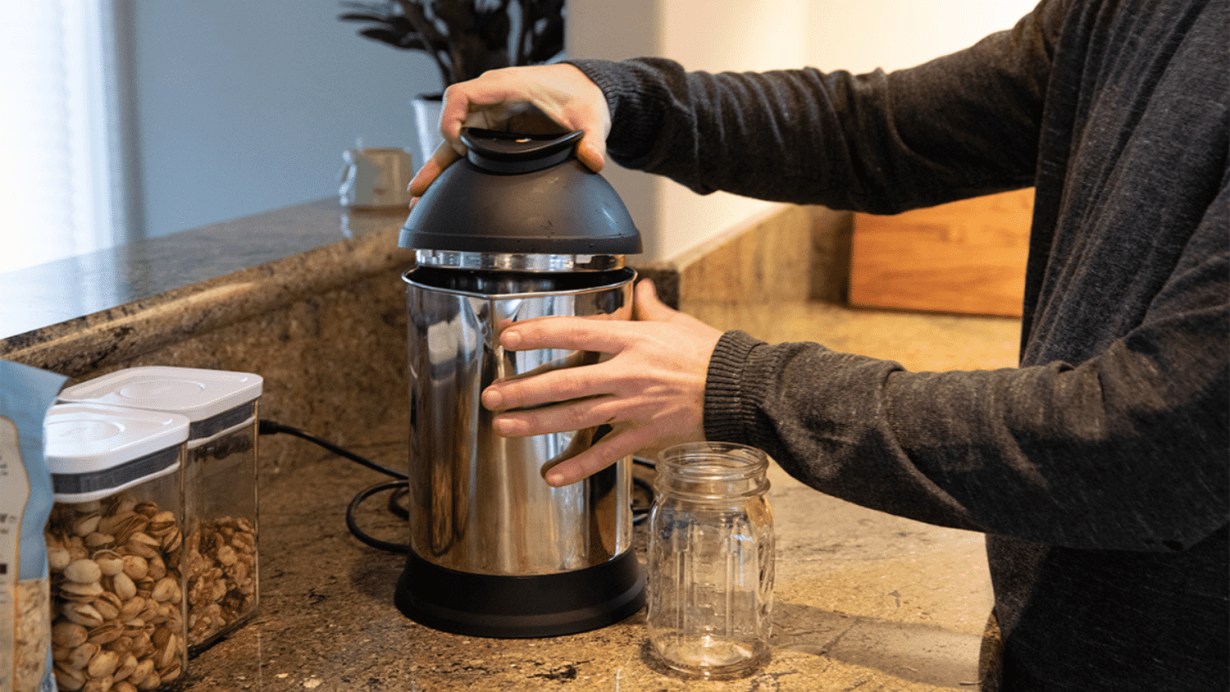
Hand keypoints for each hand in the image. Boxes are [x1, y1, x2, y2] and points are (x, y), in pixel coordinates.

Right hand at [407, 64, 610, 197]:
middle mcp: (490, 100)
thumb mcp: (591, 117)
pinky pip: (464, 149)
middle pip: (451, 122)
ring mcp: (488, 116)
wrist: (580, 90)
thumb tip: (593, 161)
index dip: (452, 119)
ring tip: (417, 196)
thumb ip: (592, 139)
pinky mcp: (491, 131)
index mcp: (507, 87)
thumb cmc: (580, 96)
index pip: (462, 95)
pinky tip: (435, 193)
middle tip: (423, 188)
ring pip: (453, 140)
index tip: (459, 146)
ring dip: (437, 167)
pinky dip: (451, 169)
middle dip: (437, 155)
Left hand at [481, 280, 723, 485]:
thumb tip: (640, 286)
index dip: (538, 335)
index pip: (575, 332)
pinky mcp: (646, 435)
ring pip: (578, 416)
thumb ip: (650, 306)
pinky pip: (607, 453)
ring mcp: (635, 406)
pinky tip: (552, 475)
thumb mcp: (677, 322)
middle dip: (524, 389)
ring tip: (505, 427)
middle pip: (567, 381)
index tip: (508, 339)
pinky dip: (579, 467)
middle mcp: (628, 372)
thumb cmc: (709, 354)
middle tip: (491, 395)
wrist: (741, 389)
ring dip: (537, 423)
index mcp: (633, 340)